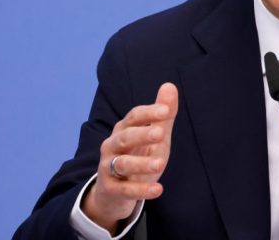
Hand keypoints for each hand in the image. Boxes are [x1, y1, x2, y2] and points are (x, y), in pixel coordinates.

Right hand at [82, 83, 177, 232]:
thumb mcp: (154, 137)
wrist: (114, 192)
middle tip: (160, 133)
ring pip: (123, 164)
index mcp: (124, 129)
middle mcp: (113, 145)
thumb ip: (162, 116)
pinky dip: (141, 190)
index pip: (134, 117)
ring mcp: (108, 167)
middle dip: (142, 134)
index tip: (166, 110)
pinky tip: (158, 190)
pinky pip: (125, 190)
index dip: (149, 113)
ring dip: (141, 164)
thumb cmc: (138, 157)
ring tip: (161, 163)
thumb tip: (170, 85)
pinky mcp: (110, 189)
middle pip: (125, 137)